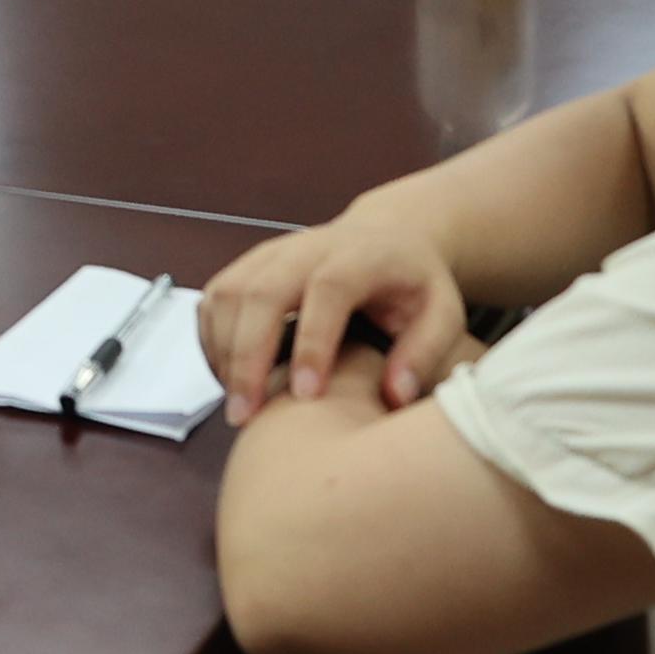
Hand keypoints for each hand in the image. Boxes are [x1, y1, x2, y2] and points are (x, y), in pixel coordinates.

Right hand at [198, 209, 472, 425]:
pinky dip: (212, 341)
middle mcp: (307, 248)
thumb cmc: (413, 284)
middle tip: (246, 415)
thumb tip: (394, 396)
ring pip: (229, 294)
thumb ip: (423, 353)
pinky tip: (230, 380)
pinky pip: (215, 300)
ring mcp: (270, 253)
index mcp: (359, 256)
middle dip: (247, 356)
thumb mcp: (443, 313)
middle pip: (261, 291)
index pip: (326, 290)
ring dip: (224, 352)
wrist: (386, 238)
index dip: (312, 342)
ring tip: (238, 406)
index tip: (305, 396)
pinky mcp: (247, 265)